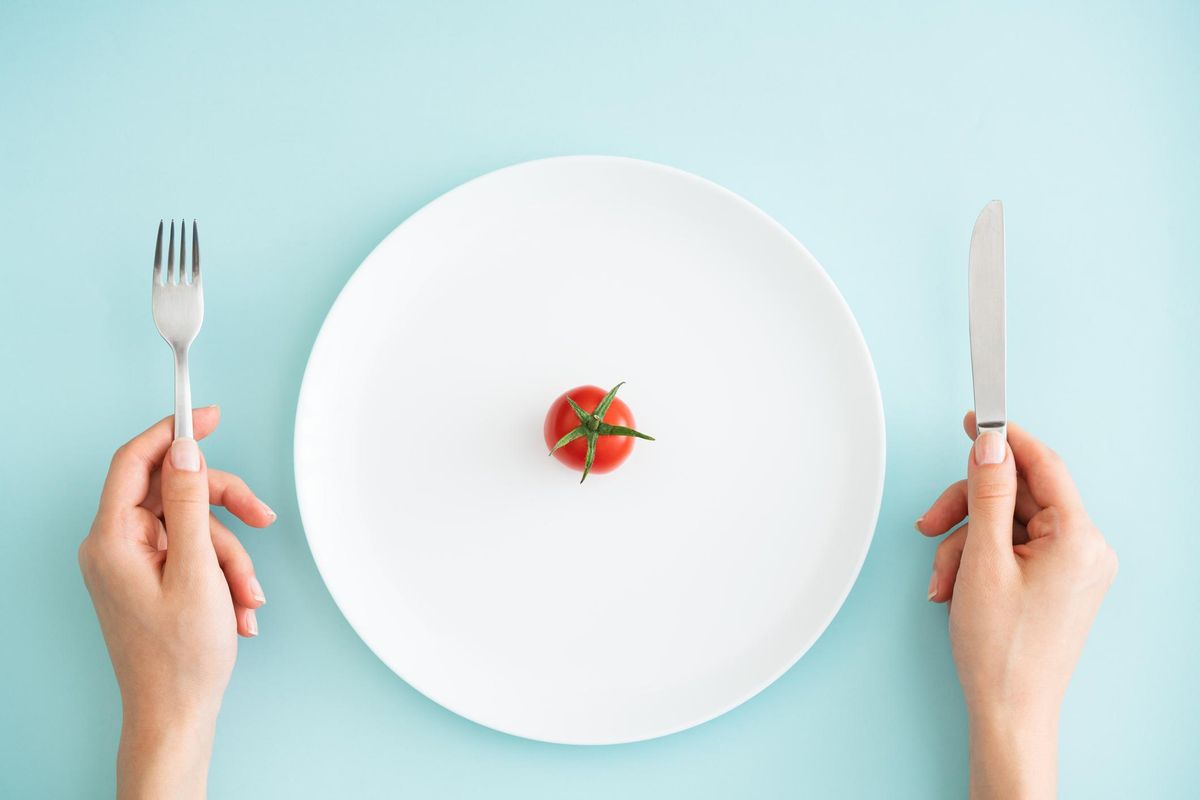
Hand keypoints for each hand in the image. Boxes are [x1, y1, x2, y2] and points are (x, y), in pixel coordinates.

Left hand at [78, 407, 274, 798]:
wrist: (176, 715)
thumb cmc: (180, 657)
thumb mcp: (197, 570)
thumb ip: (191, 504)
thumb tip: (184, 451)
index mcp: (112, 540)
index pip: (134, 461)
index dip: (173, 432)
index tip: (209, 416)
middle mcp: (115, 547)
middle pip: (174, 493)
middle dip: (225, 508)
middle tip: (263, 516)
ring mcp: (132, 565)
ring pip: (193, 527)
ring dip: (232, 557)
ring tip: (248, 597)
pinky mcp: (151, 580)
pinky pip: (193, 555)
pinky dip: (223, 575)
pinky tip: (238, 610)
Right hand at [916, 412, 1116, 798]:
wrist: (1009, 711)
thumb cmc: (1001, 649)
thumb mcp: (982, 560)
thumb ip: (987, 496)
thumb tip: (992, 447)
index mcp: (1079, 539)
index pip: (1043, 465)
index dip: (1005, 440)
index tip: (975, 420)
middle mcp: (1085, 549)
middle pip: (1017, 496)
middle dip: (966, 510)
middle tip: (929, 523)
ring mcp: (1072, 569)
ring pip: (1007, 523)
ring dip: (964, 542)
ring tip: (942, 578)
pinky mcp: (1056, 584)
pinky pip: (1012, 549)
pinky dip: (977, 560)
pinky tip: (955, 587)